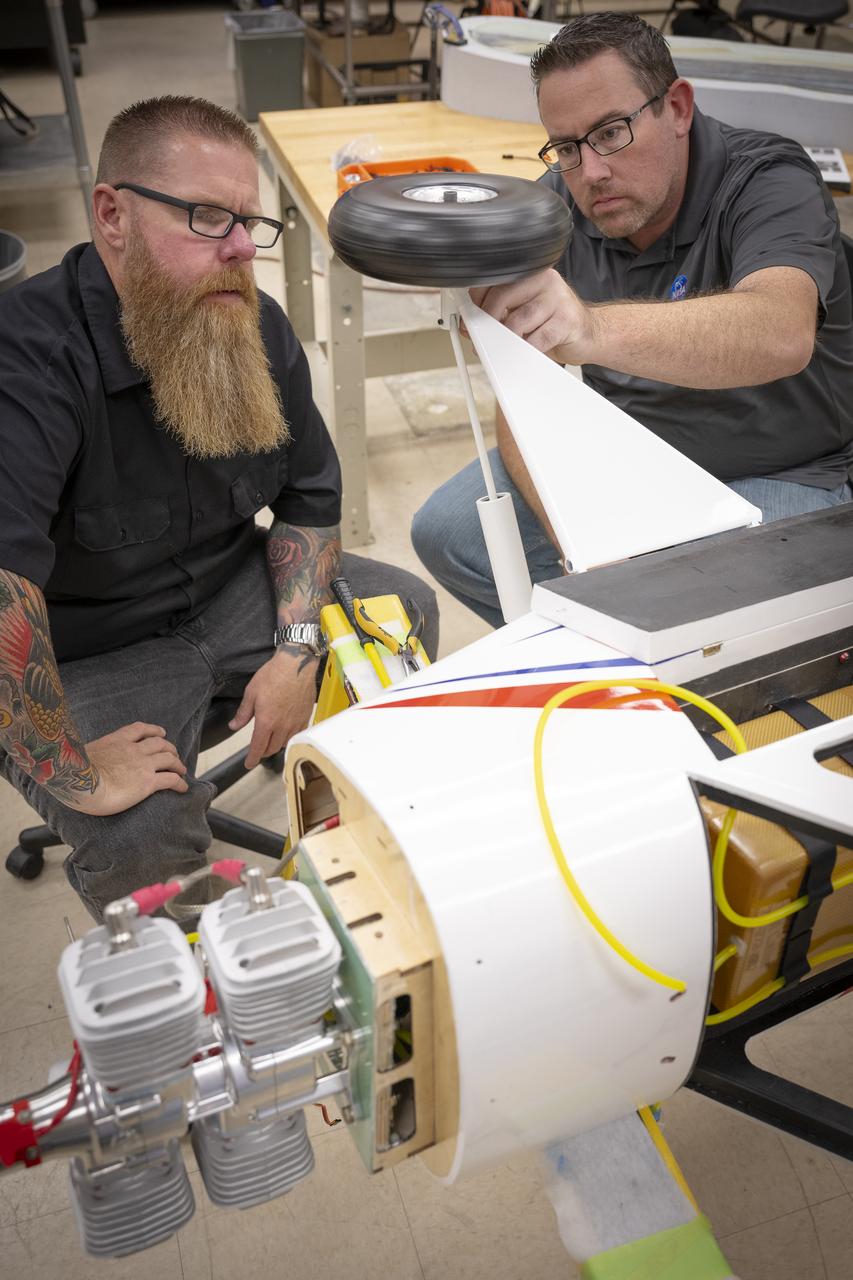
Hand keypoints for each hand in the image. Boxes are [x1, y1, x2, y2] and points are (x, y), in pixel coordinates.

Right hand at [74, 722, 187, 815]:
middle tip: (174, 754)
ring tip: (181, 769)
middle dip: (169, 748)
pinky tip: (183, 787)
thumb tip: (79, 760)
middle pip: (159, 743)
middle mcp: (133, 749)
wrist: (79, 782)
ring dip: (177, 763)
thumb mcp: (80, 753)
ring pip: (169, 758)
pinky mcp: (148, 782)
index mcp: (116, 740)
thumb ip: (90, 755)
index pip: (139, 729)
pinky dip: (180, 782)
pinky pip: (171, 780)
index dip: (153, 730)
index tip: (160, 733)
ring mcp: (143, 765)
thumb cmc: (72, 772)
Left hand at [229, 649, 317, 769]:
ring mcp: (296, 722)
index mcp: (266, 721)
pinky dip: (289, 738)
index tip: (248, 764)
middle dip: (263, 752)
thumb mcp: (251, 693)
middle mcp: (282, 726)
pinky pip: (297, 734)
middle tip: (258, 750)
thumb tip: (234, 725)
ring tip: (271, 741)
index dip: (252, 759)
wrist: (296, 664)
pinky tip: (286, 732)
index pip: (258, 748)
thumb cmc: (273, 675)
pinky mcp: (305, 717)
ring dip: (276, 746)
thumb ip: (243, 713)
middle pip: (272, 749)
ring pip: (285, 743)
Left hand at [470, 268, 594, 360]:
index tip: (471, 320)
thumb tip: (468, 325)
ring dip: (507, 340)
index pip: (494, 281)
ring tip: (508, 347)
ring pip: (517, 320)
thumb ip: (499, 313)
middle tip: (484, 340)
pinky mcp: (567, 321)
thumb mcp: (523, 313)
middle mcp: (545, 280)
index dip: (477, 302)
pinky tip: (527, 352)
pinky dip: (526, 350)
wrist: (588, 334)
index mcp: (531, 273)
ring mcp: (558, 299)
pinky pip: (536, 339)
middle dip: (488, 323)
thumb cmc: (552, 323)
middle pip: (502, 297)